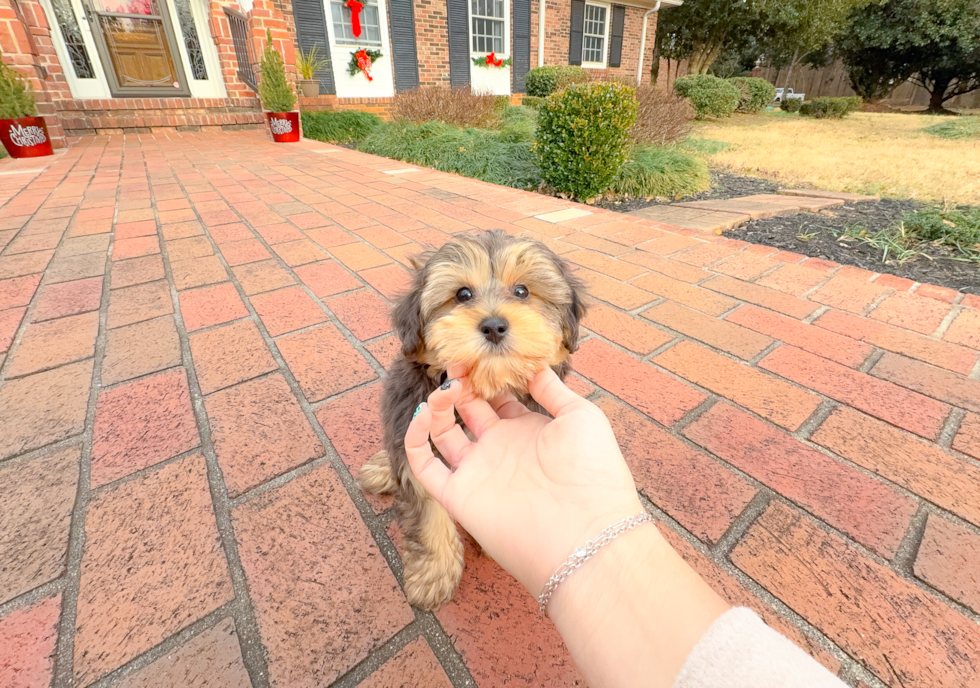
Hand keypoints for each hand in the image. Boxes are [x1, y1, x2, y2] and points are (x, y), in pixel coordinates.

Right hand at [404, 368, 644, 595]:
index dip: (486, 376)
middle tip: (457, 361)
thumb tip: (532, 363)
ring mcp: (477, 471)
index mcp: (527, 430)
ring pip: (442, 433)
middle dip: (459, 384)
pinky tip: (424, 413)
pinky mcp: (457, 494)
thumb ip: (552, 388)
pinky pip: (424, 465)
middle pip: (467, 410)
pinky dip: (415, 438)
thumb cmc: (593, 472)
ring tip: (446, 387)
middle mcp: (499, 449)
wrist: (587, 532)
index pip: (496, 398)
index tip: (480, 354)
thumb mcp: (581, 416)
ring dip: (437, 406)